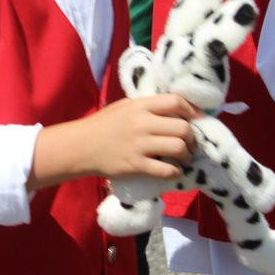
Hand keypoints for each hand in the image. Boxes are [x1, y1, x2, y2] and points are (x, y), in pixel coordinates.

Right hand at [79, 94, 198, 179]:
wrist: (80, 146)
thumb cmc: (102, 125)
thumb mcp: (123, 107)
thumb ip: (146, 107)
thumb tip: (175, 110)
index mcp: (138, 106)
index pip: (175, 102)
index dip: (191, 110)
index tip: (194, 119)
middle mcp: (141, 123)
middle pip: (183, 127)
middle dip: (192, 137)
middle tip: (189, 143)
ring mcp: (139, 145)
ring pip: (179, 148)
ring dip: (187, 154)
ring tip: (183, 157)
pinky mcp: (136, 165)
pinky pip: (167, 170)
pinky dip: (176, 171)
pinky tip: (174, 170)